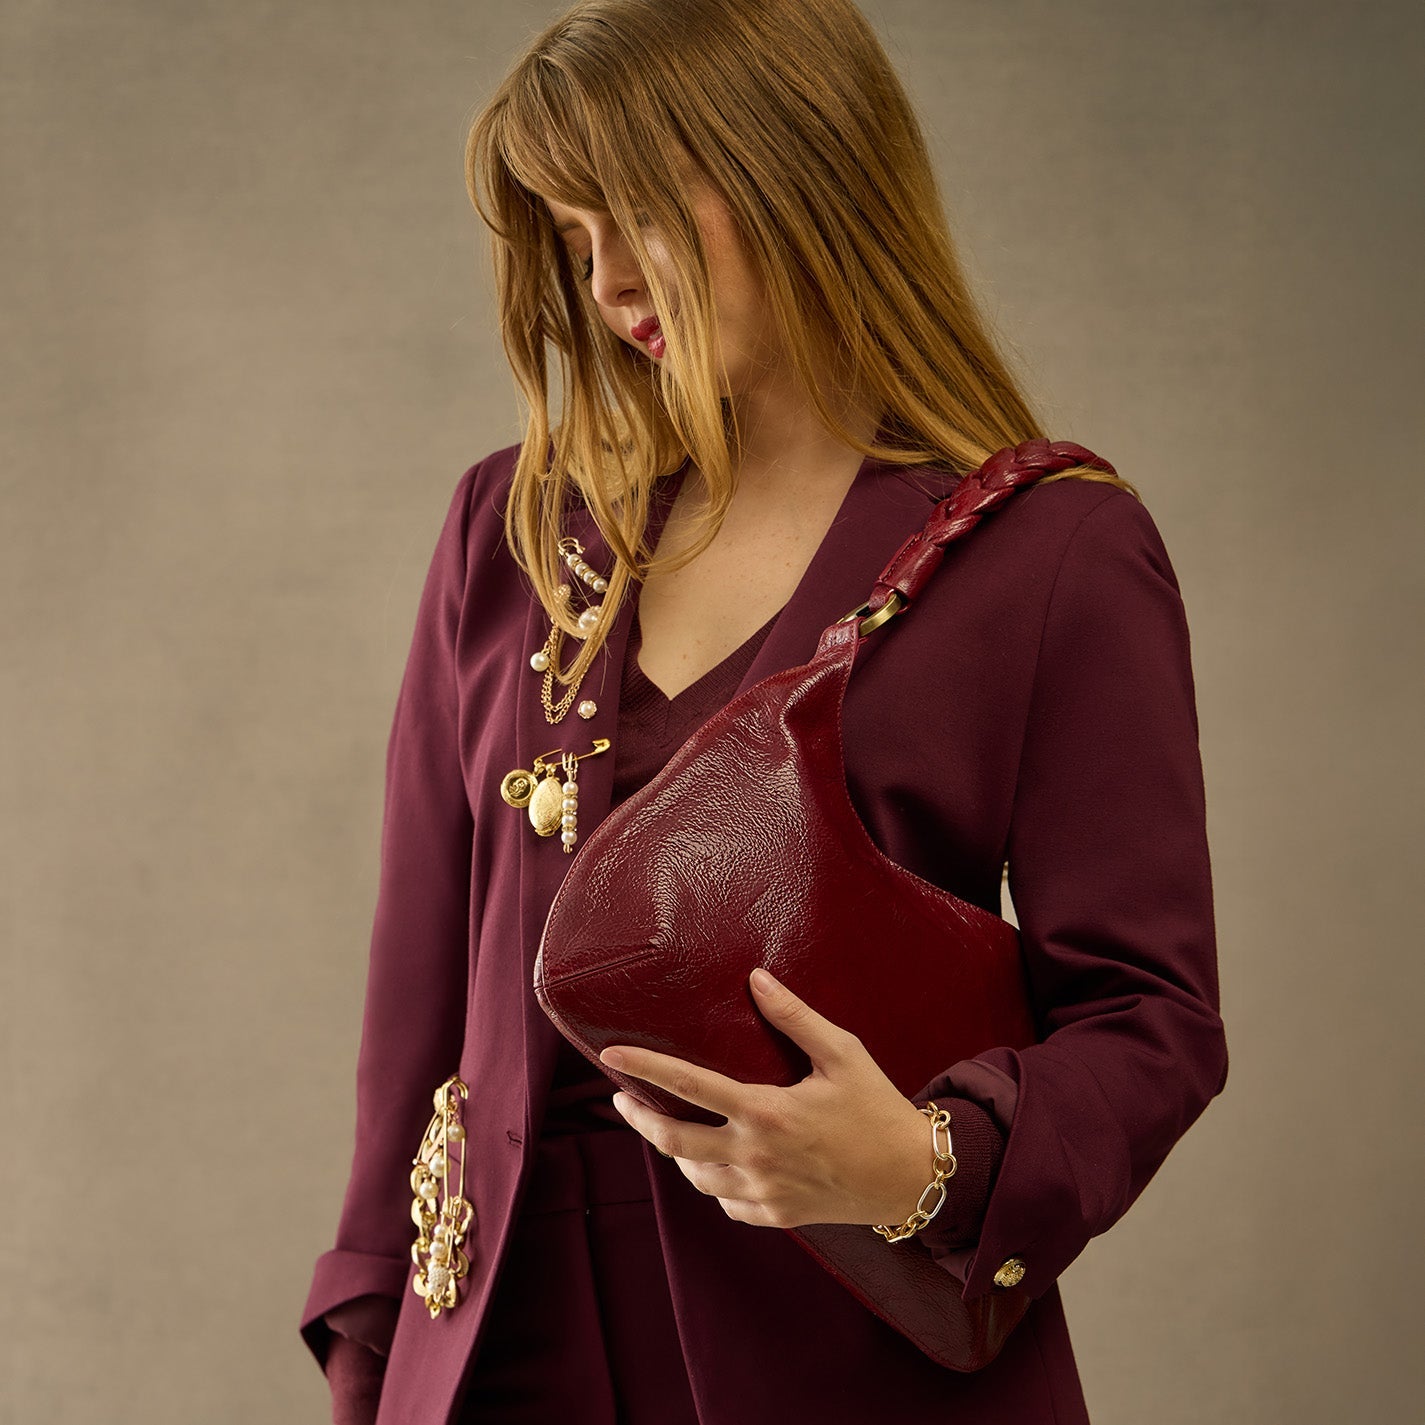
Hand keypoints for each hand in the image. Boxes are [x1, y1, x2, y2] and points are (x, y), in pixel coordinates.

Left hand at [599, 967, 933, 1228]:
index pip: (688, 1085)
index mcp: (766, 1112)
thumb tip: (757, 979)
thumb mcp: (843, 1054)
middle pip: (674, 1141)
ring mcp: (764, 1191)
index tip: (610, 1056)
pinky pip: (726, 1202)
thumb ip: (795, 1017)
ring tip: (666, 1128)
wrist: (911, 1176)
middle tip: (620, 1100)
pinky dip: (711, 1182)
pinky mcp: (776, 1215)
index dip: (644, 1068)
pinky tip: (713, 1163)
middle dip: (639, 1119)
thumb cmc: (878, 1109)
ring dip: (674, 1152)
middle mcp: (756, 1156)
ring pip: (695, 1176)